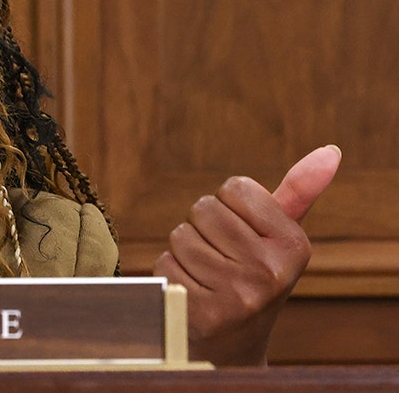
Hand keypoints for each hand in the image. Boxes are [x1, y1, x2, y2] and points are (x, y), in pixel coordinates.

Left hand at [153, 145, 339, 365]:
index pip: (236, 186)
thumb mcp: (279, 236)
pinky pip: (164, 263)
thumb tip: (329, 151)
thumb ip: (298, 192)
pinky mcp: (202, 312)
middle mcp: (270, 271)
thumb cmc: (253, 275)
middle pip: (203, 207)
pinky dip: (171, 272)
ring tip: (207, 274)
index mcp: (294, 246)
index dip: (229, 205)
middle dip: (205, 227)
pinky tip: (192, 291)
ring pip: (180, 235)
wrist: (234, 342)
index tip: (243, 233)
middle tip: (222, 256)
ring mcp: (237, 295)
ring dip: (185, 250)